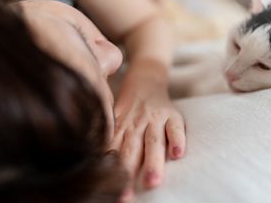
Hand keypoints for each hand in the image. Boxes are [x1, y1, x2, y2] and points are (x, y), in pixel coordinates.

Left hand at [110, 70, 185, 201]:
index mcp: (120, 127)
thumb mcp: (115, 119)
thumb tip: (92, 165)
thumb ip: (109, 139)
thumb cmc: (128, 107)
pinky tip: (178, 153)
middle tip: (127, 197)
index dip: (111, 173)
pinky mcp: (172, 114)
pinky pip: (176, 127)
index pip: (114, 153)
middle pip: (132, 151)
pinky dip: (177, 139)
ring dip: (153, 161)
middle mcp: (136, 124)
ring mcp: (155, 119)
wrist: (146, 79)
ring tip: (153, 181)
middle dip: (129, 174)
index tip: (109, 193)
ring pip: (154, 141)